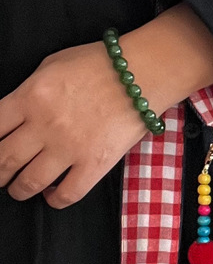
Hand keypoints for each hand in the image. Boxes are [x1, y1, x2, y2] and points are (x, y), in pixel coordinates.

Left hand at [0, 4, 212, 208]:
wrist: (146, 72)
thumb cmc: (101, 64)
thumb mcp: (51, 65)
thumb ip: (27, 91)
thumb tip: (13, 116)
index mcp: (30, 96)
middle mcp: (45, 124)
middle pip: (3, 160)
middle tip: (0, 174)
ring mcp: (70, 146)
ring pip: (29, 182)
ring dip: (19, 189)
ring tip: (21, 188)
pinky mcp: (96, 162)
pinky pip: (67, 194)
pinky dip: (55, 199)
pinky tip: (53, 194)